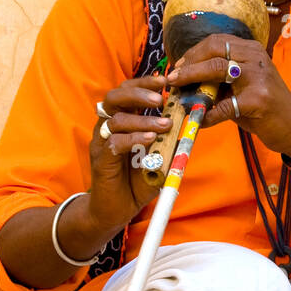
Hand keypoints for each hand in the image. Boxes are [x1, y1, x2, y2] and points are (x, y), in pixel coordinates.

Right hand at [87, 74, 173, 230]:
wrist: (115, 210)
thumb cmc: (136, 181)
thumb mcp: (159, 158)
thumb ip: (170, 141)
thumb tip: (190, 125)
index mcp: (120, 121)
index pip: (126, 91)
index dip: (144, 83)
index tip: (166, 80)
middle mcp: (107, 127)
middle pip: (115, 97)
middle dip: (139, 93)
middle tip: (161, 98)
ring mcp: (101, 143)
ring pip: (116, 119)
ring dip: (143, 119)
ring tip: (165, 124)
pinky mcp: (101, 160)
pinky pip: (115, 143)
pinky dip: (134, 138)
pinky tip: (151, 139)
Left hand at [166, 35, 290, 160]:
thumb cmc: (266, 109)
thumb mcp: (244, 87)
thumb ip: (220, 81)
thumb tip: (186, 82)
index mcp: (252, 51)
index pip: (217, 41)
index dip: (193, 53)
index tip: (177, 67)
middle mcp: (256, 58)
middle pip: (215, 49)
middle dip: (189, 64)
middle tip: (172, 79)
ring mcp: (259, 77)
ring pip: (217, 70)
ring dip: (193, 81)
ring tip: (179, 93)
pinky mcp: (258, 100)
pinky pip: (224, 106)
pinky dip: (207, 115)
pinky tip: (198, 122)